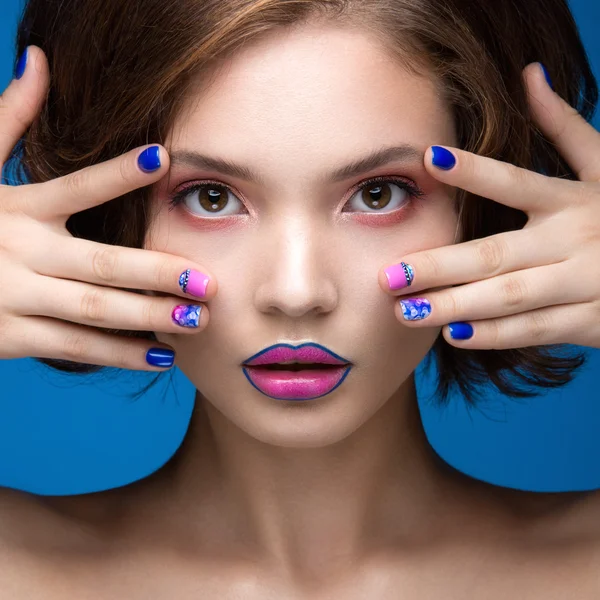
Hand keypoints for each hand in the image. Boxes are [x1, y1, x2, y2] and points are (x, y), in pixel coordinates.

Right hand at [0, 46, 216, 369]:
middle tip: (208, 282)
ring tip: (197, 321)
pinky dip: (119, 353)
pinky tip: (160, 355)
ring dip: (150, 316)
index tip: (166, 159)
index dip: (118, 173)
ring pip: (95, 310)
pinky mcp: (12, 337)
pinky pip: (75, 347)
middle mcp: (20, 252)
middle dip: (158, 273)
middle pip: (102, 263)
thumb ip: (7, 121)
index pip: (75, 187)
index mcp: (17, 209)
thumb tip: (37, 60)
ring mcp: (16, 297)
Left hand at [378, 62, 599, 349]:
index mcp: (571, 200)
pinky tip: (454, 335)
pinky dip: (495, 334)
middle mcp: (574, 239)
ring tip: (407, 311)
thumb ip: (565, 128)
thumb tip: (530, 75)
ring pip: (509, 297)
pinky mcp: (589, 321)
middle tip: (389, 276)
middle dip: (440, 266)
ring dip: (456, 305)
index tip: (427, 158)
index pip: (515, 182)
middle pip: (496, 254)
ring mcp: (583, 283)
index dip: (474, 171)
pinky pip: (534, 329)